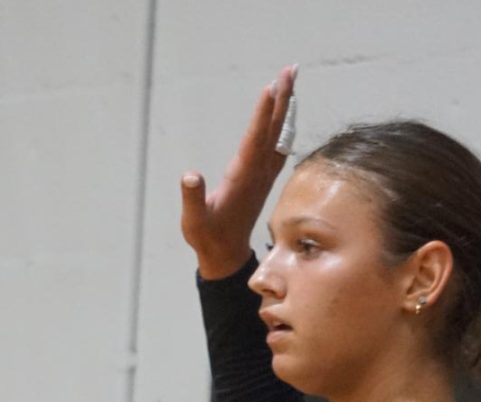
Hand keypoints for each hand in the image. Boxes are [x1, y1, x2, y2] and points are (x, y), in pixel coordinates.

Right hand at [181, 63, 297, 279]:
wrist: (226, 254)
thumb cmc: (207, 236)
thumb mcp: (194, 221)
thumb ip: (192, 198)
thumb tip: (190, 175)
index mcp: (242, 177)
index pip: (255, 139)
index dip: (262, 114)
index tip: (270, 88)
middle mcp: (258, 172)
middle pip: (274, 129)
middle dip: (282, 98)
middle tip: (290, 69)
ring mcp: (263, 175)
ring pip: (280, 134)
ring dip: (286, 106)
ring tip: (291, 81)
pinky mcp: (263, 177)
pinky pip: (279, 145)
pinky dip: (284, 124)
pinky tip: (286, 113)